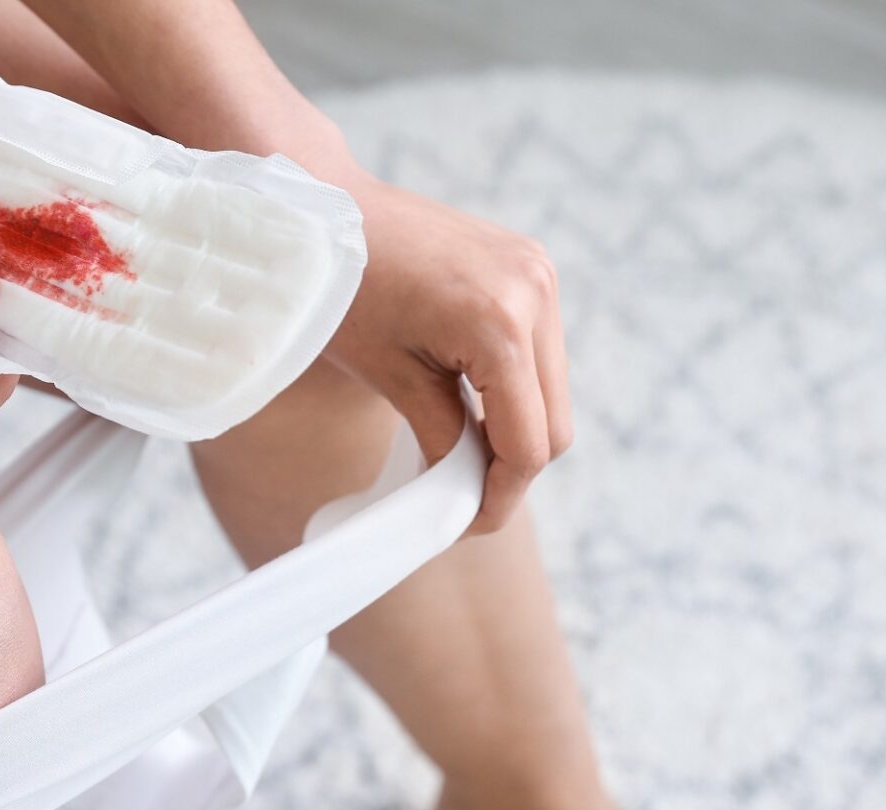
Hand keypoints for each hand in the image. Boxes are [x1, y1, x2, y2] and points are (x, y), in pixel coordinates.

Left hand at [324, 175, 571, 533]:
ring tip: (462, 449)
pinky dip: (515, 388)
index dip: (500, 497)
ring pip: (554, 393)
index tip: (468, 524)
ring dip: (517, 429)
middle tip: (463, 497)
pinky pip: (542, 353)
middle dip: (512, 469)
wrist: (330, 209)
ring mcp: (539, 275)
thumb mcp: (391, 378)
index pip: (527, 444)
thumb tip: (466, 492)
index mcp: (500, 324)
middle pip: (555, 425)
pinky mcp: (532, 267)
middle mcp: (534, 293)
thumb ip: (443, 437)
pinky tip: (472, 401)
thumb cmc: (343, 290)